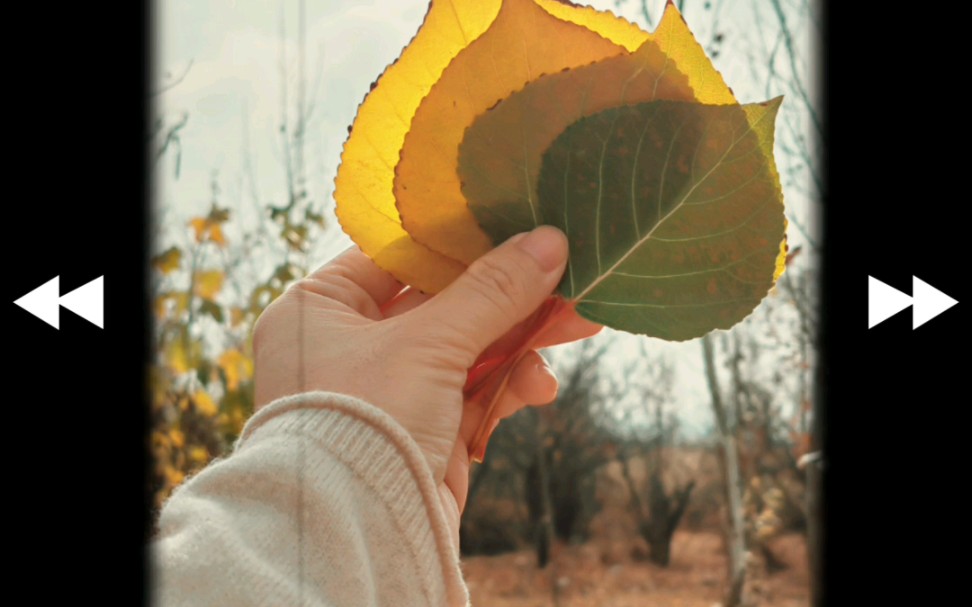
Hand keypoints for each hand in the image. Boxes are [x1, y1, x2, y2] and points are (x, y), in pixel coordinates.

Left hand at [252, 226, 599, 539]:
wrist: (359, 536)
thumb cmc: (365, 422)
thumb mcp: (429, 344)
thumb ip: (491, 291)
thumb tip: (549, 240)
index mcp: (320, 308)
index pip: (397, 255)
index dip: (459, 238)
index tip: (515, 221)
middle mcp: (347, 344)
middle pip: (442, 301)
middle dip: (508, 295)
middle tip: (566, 276)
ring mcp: (387, 388)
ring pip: (467, 346)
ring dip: (520, 340)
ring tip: (578, 325)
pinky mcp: (421, 428)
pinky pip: (472, 390)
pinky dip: (507, 385)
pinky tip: (539, 387)